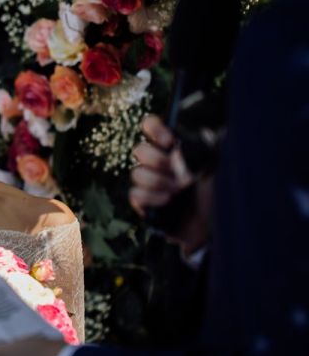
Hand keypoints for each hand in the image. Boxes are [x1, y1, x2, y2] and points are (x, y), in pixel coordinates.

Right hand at [130, 115, 210, 254]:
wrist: (217, 228)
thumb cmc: (220, 195)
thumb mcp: (218, 166)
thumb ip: (201, 148)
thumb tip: (178, 149)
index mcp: (174, 149)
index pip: (151, 127)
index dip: (155, 130)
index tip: (169, 141)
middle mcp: (160, 165)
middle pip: (139, 150)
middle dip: (158, 160)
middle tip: (178, 173)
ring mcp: (151, 185)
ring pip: (137, 173)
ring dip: (158, 182)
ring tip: (178, 191)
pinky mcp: (145, 205)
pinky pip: (135, 194)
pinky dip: (151, 197)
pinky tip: (167, 201)